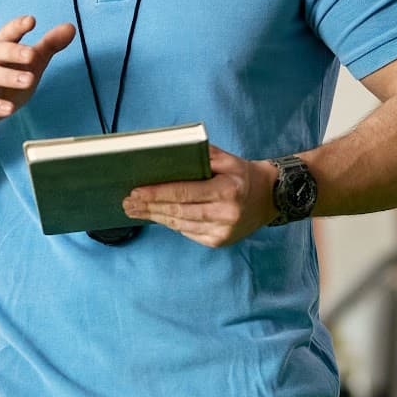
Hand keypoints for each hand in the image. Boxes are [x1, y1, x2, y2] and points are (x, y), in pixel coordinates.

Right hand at [0, 16, 77, 134]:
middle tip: (32, 55)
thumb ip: (47, 46)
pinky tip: (9, 109)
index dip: (18, 26)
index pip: (8, 33)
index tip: (31, 20)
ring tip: (28, 80)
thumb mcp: (28, 64)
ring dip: (8, 76)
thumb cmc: (2, 83)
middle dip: (14, 51)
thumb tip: (71, 27)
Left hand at [122, 147, 277, 249]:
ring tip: (134, 210)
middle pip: (178, 211)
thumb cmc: (241, 174)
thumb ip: (200, 155)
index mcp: (227, 190)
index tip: (136, 191)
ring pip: (180, 224)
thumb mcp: (227, 159)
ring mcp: (222, 232)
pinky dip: (170, 224)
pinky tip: (156, 216)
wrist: (268, 198)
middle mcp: (226, 214)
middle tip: (128, 202)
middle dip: (150, 206)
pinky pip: (187, 232)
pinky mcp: (218, 242)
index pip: (184, 192)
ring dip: (155, 217)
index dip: (157, 193)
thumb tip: (168, 154)